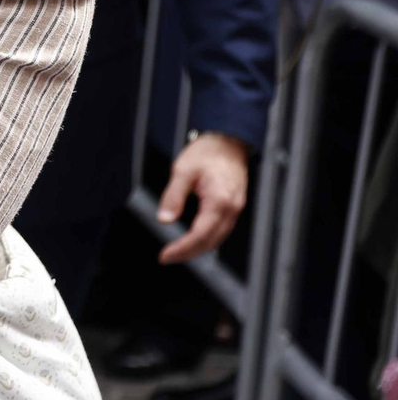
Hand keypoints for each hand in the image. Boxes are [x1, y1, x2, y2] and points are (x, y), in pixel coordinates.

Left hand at [156, 132, 248, 263]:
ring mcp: (236, 209)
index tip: (166, 255)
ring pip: (218, 239)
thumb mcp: (182, 170)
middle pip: (211, 242)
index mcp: (220, 200)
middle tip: (167, 258)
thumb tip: (164, 219)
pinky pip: (222, 230)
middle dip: (189, 253)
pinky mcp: (235, 207)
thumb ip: (173, 196)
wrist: (228, 142)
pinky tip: (194, 240)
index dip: (182, 248)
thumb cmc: (207, 152)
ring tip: (177, 252)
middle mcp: (232, 208)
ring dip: (198, 249)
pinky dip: (207, 239)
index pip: (200, 234)